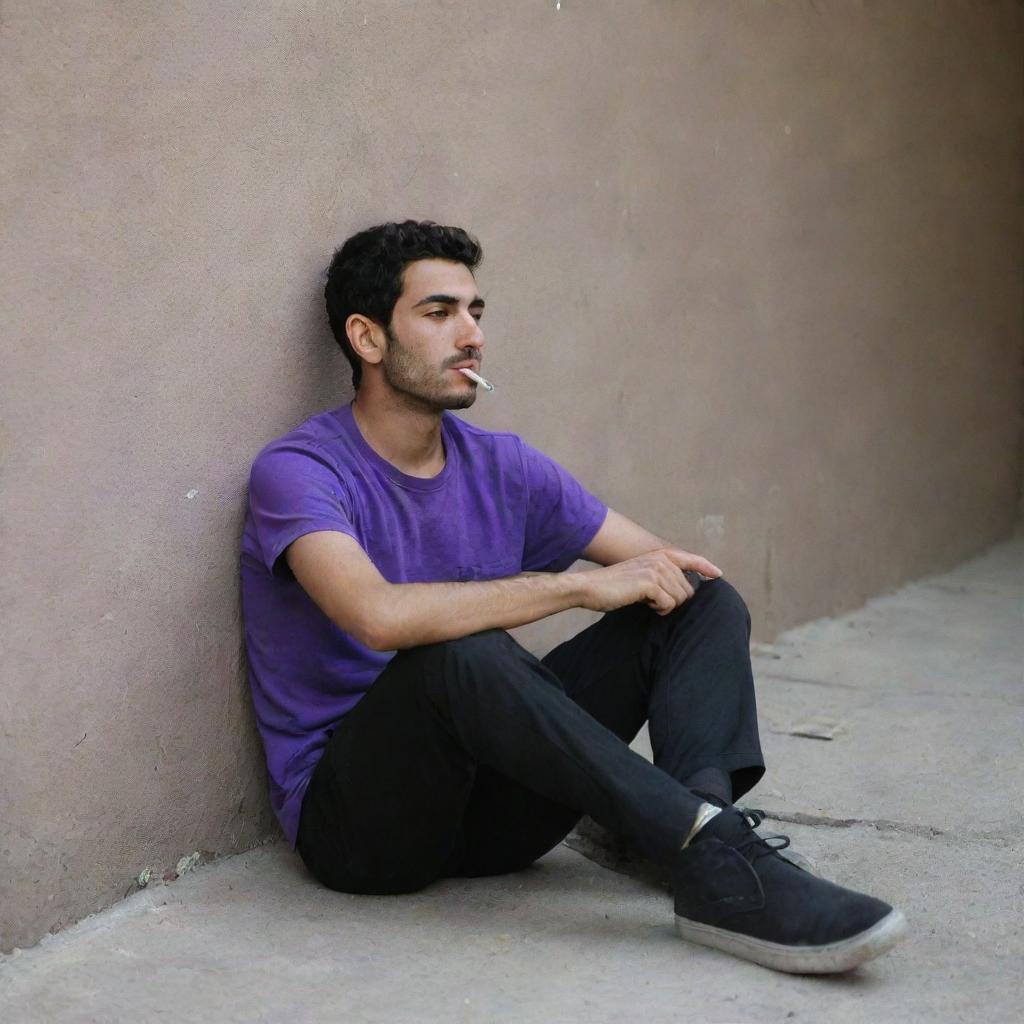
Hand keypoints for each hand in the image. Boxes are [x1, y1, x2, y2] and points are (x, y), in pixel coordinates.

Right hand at [575, 548, 722, 615]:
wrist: (590, 588)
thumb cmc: (614, 587)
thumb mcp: (641, 576)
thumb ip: (661, 576)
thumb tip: (683, 591)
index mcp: (659, 556)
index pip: (690, 559)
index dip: (706, 567)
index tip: (718, 574)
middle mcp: (660, 559)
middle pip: (688, 589)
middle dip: (675, 600)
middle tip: (654, 601)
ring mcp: (656, 570)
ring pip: (680, 598)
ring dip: (666, 606)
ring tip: (649, 602)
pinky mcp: (650, 583)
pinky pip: (669, 604)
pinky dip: (660, 610)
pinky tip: (646, 605)